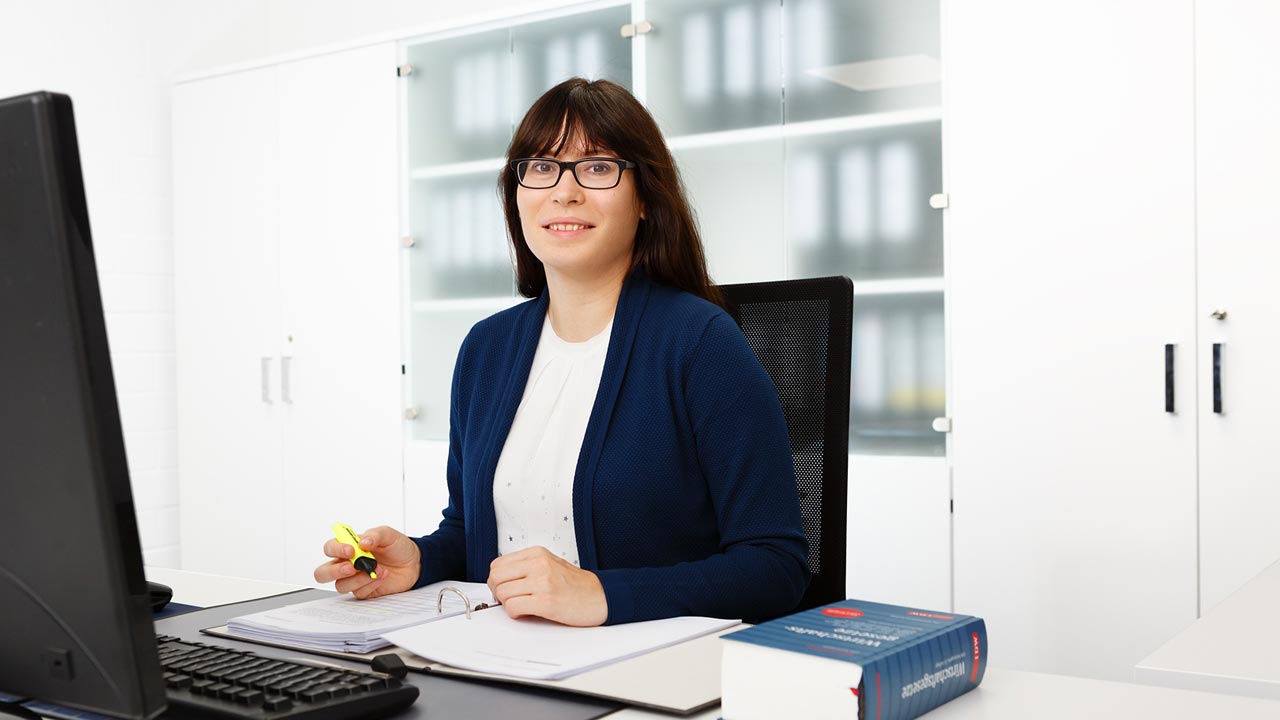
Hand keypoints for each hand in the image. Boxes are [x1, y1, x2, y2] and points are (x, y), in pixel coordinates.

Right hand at [313, 525, 421, 599]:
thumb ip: (375, 535)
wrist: (414, 563)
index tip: (350, 550)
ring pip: (340, 585)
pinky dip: (371, 584)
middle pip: (323, 573)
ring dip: (359, 578)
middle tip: (352, 567)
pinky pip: (358, 592)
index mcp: (349, 547)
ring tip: (378, 569)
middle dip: (334, 571)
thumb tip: (362, 542)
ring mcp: (354, 579)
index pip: (330, 548)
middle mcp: (347, 564)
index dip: (336, 550)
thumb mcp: (388, 534)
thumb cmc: (397, 547)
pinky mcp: (364, 590)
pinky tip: (382, 576)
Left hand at [486, 546, 607, 625]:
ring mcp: (543, 582)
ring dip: (508, 604)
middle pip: (496, 578)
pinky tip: (528, 612)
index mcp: (537, 554)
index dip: (497, 580)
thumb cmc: (576, 585)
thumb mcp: (550, 564)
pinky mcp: (546, 601)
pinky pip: (513, 608)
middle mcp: (538, 564)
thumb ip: (526, 567)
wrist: (601, 597)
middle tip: (510, 599)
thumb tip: (501, 579)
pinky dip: (516, 613)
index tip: (505, 588)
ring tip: (523, 606)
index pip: (497, 564)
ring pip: (502, 593)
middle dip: (498, 592)